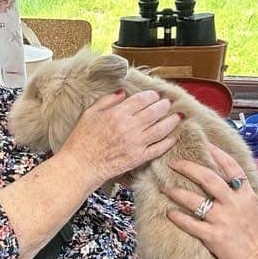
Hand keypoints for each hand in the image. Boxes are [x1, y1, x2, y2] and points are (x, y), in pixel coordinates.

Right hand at [59, 89, 179, 187]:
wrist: (80, 165)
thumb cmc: (81, 140)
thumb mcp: (89, 114)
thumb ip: (107, 101)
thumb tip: (122, 93)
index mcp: (117, 114)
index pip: (141, 100)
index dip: (151, 95)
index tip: (155, 95)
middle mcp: (130, 127)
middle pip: (154, 112)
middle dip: (164, 106)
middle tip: (168, 103)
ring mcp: (136, 143)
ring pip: (160, 129)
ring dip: (171, 122)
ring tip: (177, 117)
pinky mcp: (138, 158)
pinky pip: (158, 148)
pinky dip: (168, 142)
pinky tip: (173, 137)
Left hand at [166, 143, 257, 258]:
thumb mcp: (253, 207)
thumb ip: (239, 193)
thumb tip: (225, 180)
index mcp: (246, 194)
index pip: (231, 166)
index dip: (216, 153)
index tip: (203, 143)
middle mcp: (234, 203)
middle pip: (208, 178)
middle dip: (188, 167)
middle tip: (173, 163)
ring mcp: (223, 219)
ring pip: (195, 200)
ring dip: (177, 192)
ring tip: (165, 188)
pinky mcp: (214, 236)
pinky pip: (190, 223)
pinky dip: (178, 217)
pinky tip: (169, 213)